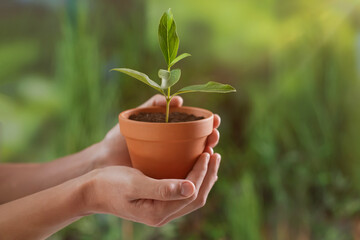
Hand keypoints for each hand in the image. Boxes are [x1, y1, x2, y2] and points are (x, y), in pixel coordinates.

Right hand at [83, 152, 219, 226]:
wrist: (92, 191)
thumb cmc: (109, 184)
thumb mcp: (134, 184)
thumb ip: (162, 188)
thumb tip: (192, 188)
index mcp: (158, 212)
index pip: (191, 193)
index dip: (202, 173)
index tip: (207, 152)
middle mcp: (163, 214)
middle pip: (196, 197)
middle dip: (208, 175)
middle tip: (214, 153)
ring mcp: (162, 209)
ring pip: (192, 195)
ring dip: (204, 177)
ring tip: (210, 157)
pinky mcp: (159, 201)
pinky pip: (183, 192)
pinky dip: (194, 179)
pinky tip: (196, 167)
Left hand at [97, 94, 220, 167]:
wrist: (102, 161)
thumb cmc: (116, 139)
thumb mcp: (135, 119)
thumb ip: (152, 106)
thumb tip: (178, 100)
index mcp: (169, 134)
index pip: (195, 128)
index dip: (208, 124)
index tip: (215, 119)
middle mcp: (173, 149)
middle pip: (200, 144)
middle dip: (211, 138)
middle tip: (215, 134)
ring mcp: (170, 166)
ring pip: (195, 161)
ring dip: (207, 156)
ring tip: (211, 149)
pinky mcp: (164, 180)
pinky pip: (183, 177)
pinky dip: (194, 174)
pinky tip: (201, 171)